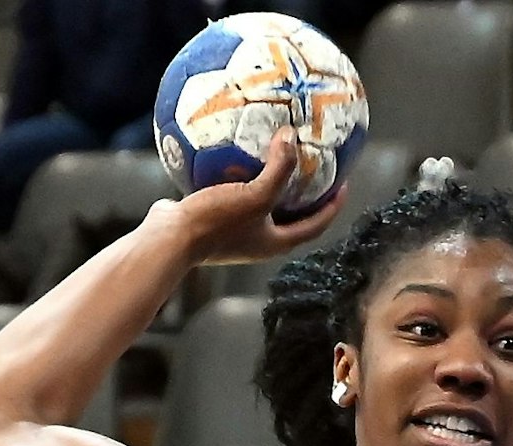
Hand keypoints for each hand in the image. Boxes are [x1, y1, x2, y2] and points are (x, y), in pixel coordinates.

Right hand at [160, 129, 345, 266]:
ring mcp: (235, 232)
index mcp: (276, 242)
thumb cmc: (216, 223)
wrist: (168, 239)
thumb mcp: (255, 195)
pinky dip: (240, 175)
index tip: (344, 182)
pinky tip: (235, 153)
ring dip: (271, 182)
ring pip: (262, 204)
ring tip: (277, 155)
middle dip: (306, 194)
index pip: (316, 224)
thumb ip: (279, 168)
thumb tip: (292, 137)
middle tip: (315, 167)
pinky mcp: (213, 220)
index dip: (333, 205)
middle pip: (292, 215)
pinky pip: (234, 193)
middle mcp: (258, 241)